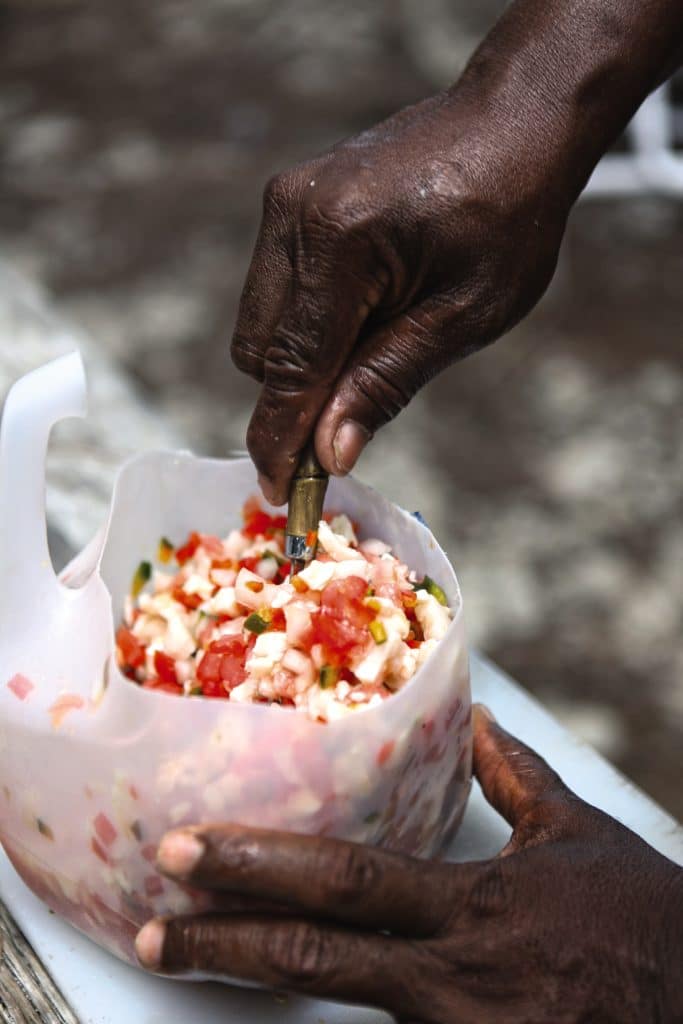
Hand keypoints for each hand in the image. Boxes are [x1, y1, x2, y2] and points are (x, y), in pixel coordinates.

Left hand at [136, 707, 682, 1021]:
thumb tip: (477, 720)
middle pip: (316, 958)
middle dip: (223, 941)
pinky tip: (284, 1004)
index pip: (346, 880)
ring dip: (263, 984)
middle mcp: (454, 978)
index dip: (262, 864)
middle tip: (154, 929)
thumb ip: (516, 780)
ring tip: (198, 960)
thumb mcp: (578, 837)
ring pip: (341, 1013)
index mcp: (473, 906)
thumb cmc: (646, 926)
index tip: (192, 852)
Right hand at [231, 86, 567, 504]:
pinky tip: (364, 310)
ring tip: (376, 342)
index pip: (291, 370)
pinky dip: (306, 324)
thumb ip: (386, 383)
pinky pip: (274, 291)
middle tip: (353, 417)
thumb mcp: (463, 316)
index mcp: (341, 244)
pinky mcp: (289, 200)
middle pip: (259, 354)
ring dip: (300, 361)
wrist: (514, 122)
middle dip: (296, 398)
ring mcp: (285, 203)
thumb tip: (329, 455)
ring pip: (259, 326)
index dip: (281, 440)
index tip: (280, 495)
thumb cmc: (508, 217)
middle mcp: (294, 217)